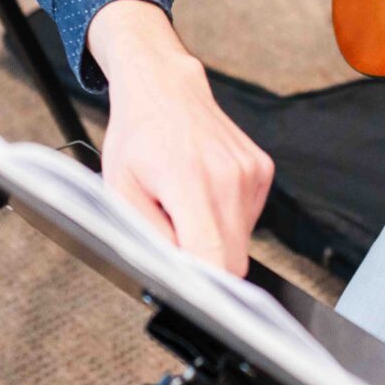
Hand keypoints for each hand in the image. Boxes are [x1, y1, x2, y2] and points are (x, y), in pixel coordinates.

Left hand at [88, 0, 272, 275]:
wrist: (164, 86)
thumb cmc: (137, 135)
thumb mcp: (121, 191)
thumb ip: (149, 239)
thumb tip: (177, 277)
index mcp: (191, 182)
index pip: (215, 259)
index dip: (207, 289)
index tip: (195, 297)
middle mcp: (231, 178)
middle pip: (234, 260)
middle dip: (206, 264)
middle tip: (176, 242)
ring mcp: (252, 173)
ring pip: (242, 241)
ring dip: (215, 237)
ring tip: (186, 204)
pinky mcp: (263, 170)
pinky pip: (248, 218)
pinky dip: (226, 217)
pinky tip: (203, 190)